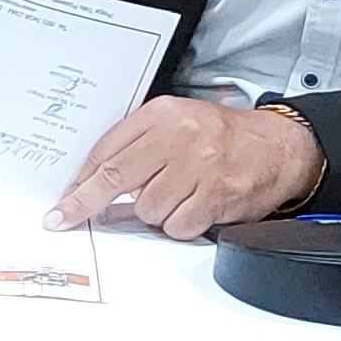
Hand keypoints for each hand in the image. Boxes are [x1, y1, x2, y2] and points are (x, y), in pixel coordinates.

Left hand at [49, 99, 321, 238]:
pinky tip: (195, 207)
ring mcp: (199, 167)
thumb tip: (90, 181)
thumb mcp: (176, 122)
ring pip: (146, 209)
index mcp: (163, 114)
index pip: (107, 149)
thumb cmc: (221, 138)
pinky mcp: (216, 196)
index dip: (79, 181)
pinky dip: (181, 224)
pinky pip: (176, 226)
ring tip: (179, 195)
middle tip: (64, 218)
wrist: (278, 147)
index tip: (62, 202)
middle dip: (85, 203)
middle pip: (116, 178)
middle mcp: (180, 137)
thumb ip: (136, 144)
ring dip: (155, 212)